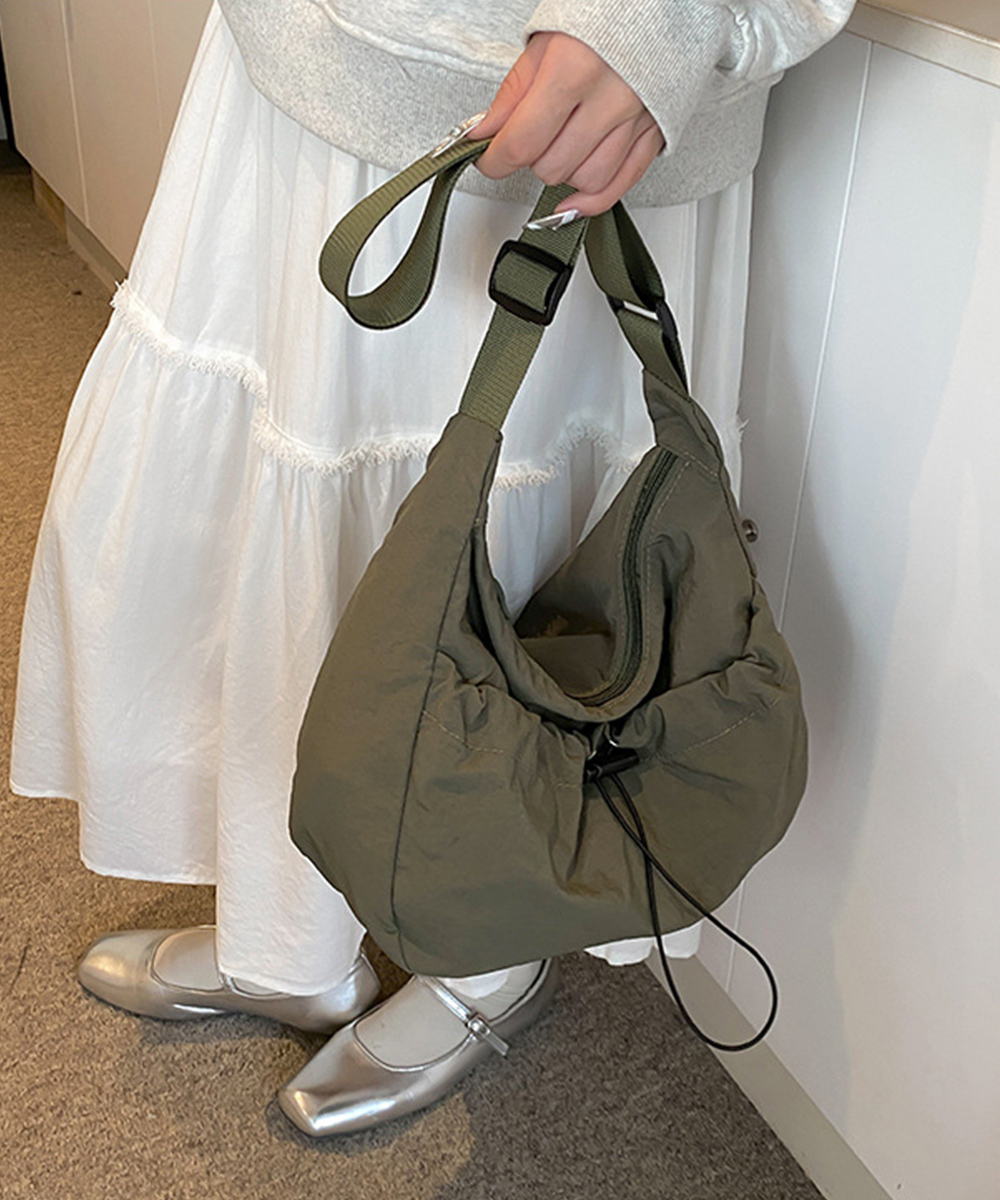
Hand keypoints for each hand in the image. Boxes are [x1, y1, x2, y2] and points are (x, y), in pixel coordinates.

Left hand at [474, 31, 664, 216]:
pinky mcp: (656, 131)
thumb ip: (513, 93)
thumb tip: (483, 133)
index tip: (488, 160)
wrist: (659, 3)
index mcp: (574, 68)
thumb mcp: (545, 41)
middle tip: (531, 137)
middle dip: (532, 159)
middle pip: (552, 166)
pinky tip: (574, 201)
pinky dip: (594, 200)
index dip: (495, 160)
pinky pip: (622, 183)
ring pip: (586, 180)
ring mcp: (637, 118)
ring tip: (560, 146)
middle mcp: (609, 97)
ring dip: (564, 173)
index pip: (522, 142)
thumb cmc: (603, 14)